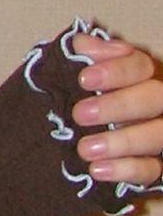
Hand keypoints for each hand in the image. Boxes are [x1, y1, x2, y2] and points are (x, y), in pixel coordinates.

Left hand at [70, 32, 162, 188]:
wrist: (61, 140)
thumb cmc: (71, 99)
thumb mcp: (68, 75)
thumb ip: (76, 55)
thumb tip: (82, 45)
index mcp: (138, 76)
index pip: (140, 65)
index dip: (116, 70)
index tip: (83, 79)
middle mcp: (155, 103)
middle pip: (154, 97)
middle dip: (118, 105)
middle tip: (80, 115)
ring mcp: (158, 134)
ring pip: (157, 134)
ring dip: (122, 142)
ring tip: (85, 149)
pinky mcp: (155, 166)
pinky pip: (152, 169)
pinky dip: (126, 170)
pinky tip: (97, 170)